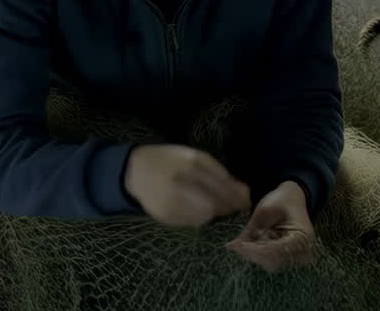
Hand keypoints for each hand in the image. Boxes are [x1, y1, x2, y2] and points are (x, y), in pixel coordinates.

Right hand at [123, 144, 251, 226]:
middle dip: (229, 207)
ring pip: (206, 214)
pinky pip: (192, 222)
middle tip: (233, 208)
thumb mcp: (193, 158)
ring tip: (214, 208)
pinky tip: (198, 212)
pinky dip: (200, 219)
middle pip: (217, 201)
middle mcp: (183, 179)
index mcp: (193, 161)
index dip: (237, 195)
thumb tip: (244, 192)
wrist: (135, 170)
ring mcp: (173, 198)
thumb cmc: (170, 162)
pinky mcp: (165, 213)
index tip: (245, 200)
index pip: (224, 184)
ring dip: (215, 213)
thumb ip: (219, 173)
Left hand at [226, 180, 315, 272]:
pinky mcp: (289, 260)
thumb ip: (250, 230)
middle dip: (251, 253)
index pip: (275, 251)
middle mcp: (303, 252)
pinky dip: (258, 253)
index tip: (237, 246)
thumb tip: (231, 247)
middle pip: (272, 262)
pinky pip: (269, 262)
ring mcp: (297, 259)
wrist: (293, 200)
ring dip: (254, 253)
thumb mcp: (264, 210)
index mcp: (302, 237)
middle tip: (236, 243)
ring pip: (268, 264)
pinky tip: (256, 240)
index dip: (254, 250)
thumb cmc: (281, 201)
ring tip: (256, 234)